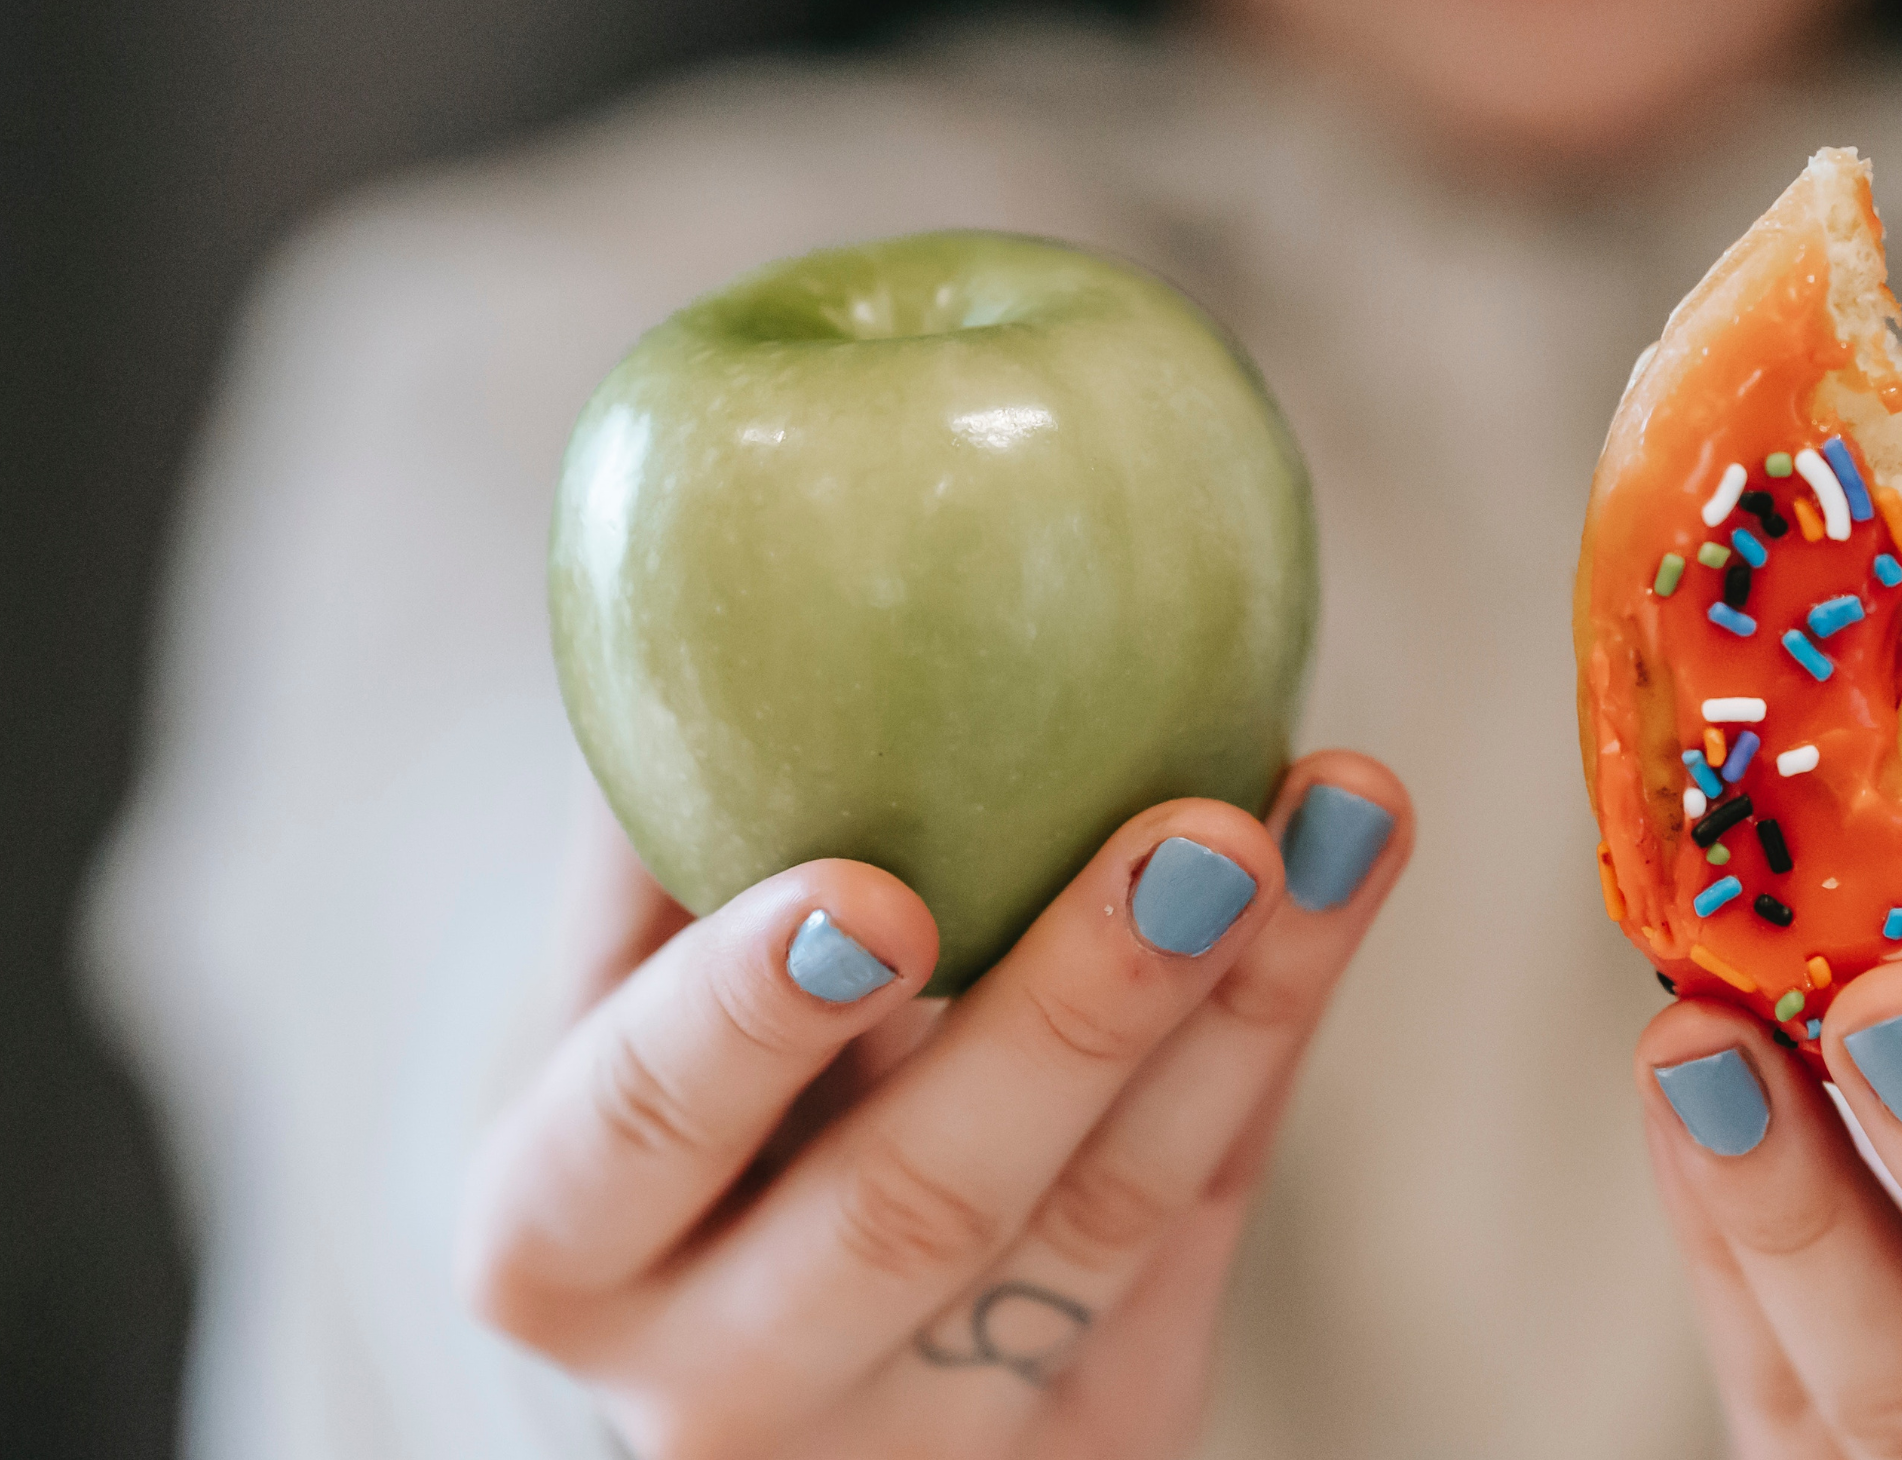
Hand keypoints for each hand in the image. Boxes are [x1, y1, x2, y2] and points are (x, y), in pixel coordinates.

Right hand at [461, 753, 1411, 1459]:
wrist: (790, 1355)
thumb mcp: (620, 1006)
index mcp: (559, 1241)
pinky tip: (1343, 875)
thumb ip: (661, 837)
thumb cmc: (690, 1111)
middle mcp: (721, 1383)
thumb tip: (712, 533)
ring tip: (1341, 812)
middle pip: (911, 1212)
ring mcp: (925, 1438)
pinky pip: (1202, 1222)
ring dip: (1242, 1003)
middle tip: (1200, 838)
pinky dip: (1275, 1039)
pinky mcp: (1097, 1438)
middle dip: (1071, 1018)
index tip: (877, 886)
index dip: (748, 1017)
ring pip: (1103, 1224)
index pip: (639, 1133)